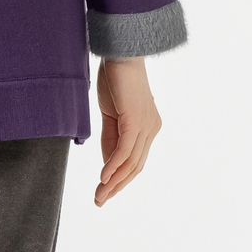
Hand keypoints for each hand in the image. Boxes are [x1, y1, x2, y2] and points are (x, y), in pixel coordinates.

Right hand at [94, 57, 160, 205]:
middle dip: (117, 185)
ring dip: (113, 181)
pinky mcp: (135, 121)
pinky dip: (113, 166)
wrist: (120, 52)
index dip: (120, 178)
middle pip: (135, 166)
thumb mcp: (111, 112)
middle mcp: (151, 128)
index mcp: (147, 126)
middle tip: (100, 200)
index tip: (104, 190)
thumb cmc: (115, 76)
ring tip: (100, 194)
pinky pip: (124, 150)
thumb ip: (112, 136)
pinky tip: (103, 177)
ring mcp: (145, 125)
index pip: (134, 160)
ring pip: (130, 162)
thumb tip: (107, 162)